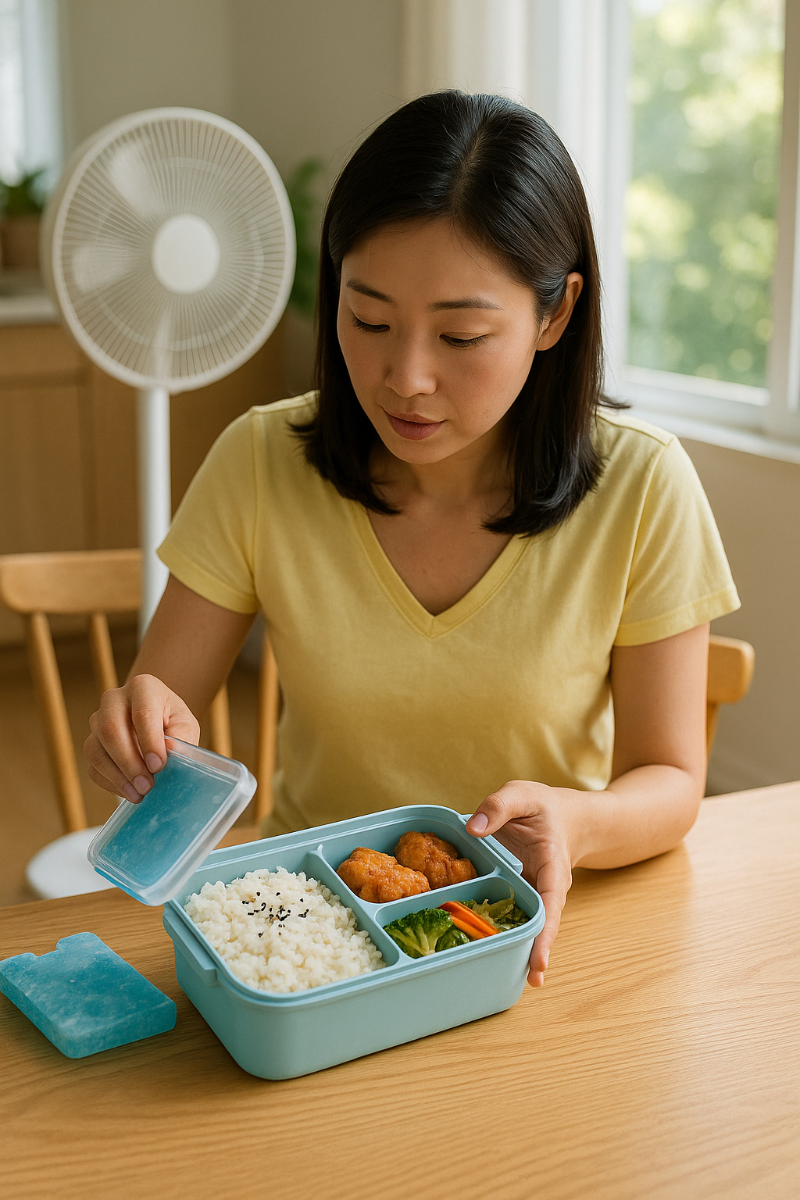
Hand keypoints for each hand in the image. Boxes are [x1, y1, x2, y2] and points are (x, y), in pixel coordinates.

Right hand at [84, 673, 199, 802]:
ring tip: (139, 794)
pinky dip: (110, 783)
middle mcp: (113, 700)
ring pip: (95, 749)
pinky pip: (92, 766)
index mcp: (143, 687)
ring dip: (117, 776)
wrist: (156, 719)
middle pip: (111, 730)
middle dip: (129, 762)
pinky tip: (129, 792)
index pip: (142, 713)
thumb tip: (168, 753)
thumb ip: (180, 737)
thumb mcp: (185, 725)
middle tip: (147, 786)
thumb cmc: (172, 721)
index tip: (159, 766)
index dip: (149, 742)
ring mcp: (97, 721)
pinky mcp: (91, 743)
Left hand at [466, 780, 579, 986]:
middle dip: (536, 952)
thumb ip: (498, 807)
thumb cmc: (544, 805)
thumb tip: (471, 829)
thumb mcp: (521, 794)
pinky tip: (485, 947)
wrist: (563, 815)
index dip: (545, 934)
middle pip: (542, 925)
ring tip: (508, 977)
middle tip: (528, 982)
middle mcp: (547, 888)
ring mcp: (534, 894)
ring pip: (528, 925)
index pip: (551, 903)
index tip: (539, 963)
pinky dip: (501, 929)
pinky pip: (512, 914)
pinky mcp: (521, 895)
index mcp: (552, 865)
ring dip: (519, 948)